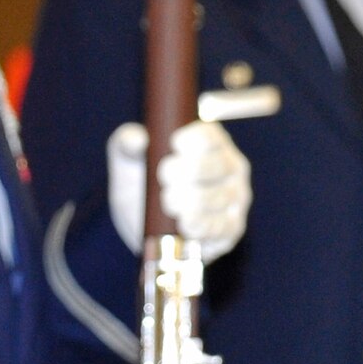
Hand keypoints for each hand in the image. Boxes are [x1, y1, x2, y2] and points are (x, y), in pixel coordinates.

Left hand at [107, 121, 252, 258]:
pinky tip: (185, 225)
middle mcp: (230, 165)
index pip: (208, 136)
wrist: (144, 227)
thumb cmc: (141, 184)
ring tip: (168, 204)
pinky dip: (201, 227)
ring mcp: (235, 197)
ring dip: (187, 202)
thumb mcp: (128, 160)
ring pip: (215, 197)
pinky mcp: (233, 227)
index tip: (171, 148)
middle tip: (162, 180)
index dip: (188, 141)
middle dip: (182, 173)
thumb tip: (138, 140)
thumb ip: (126, 143)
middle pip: (212, 165)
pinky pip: (222, 226)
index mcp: (211, 141)